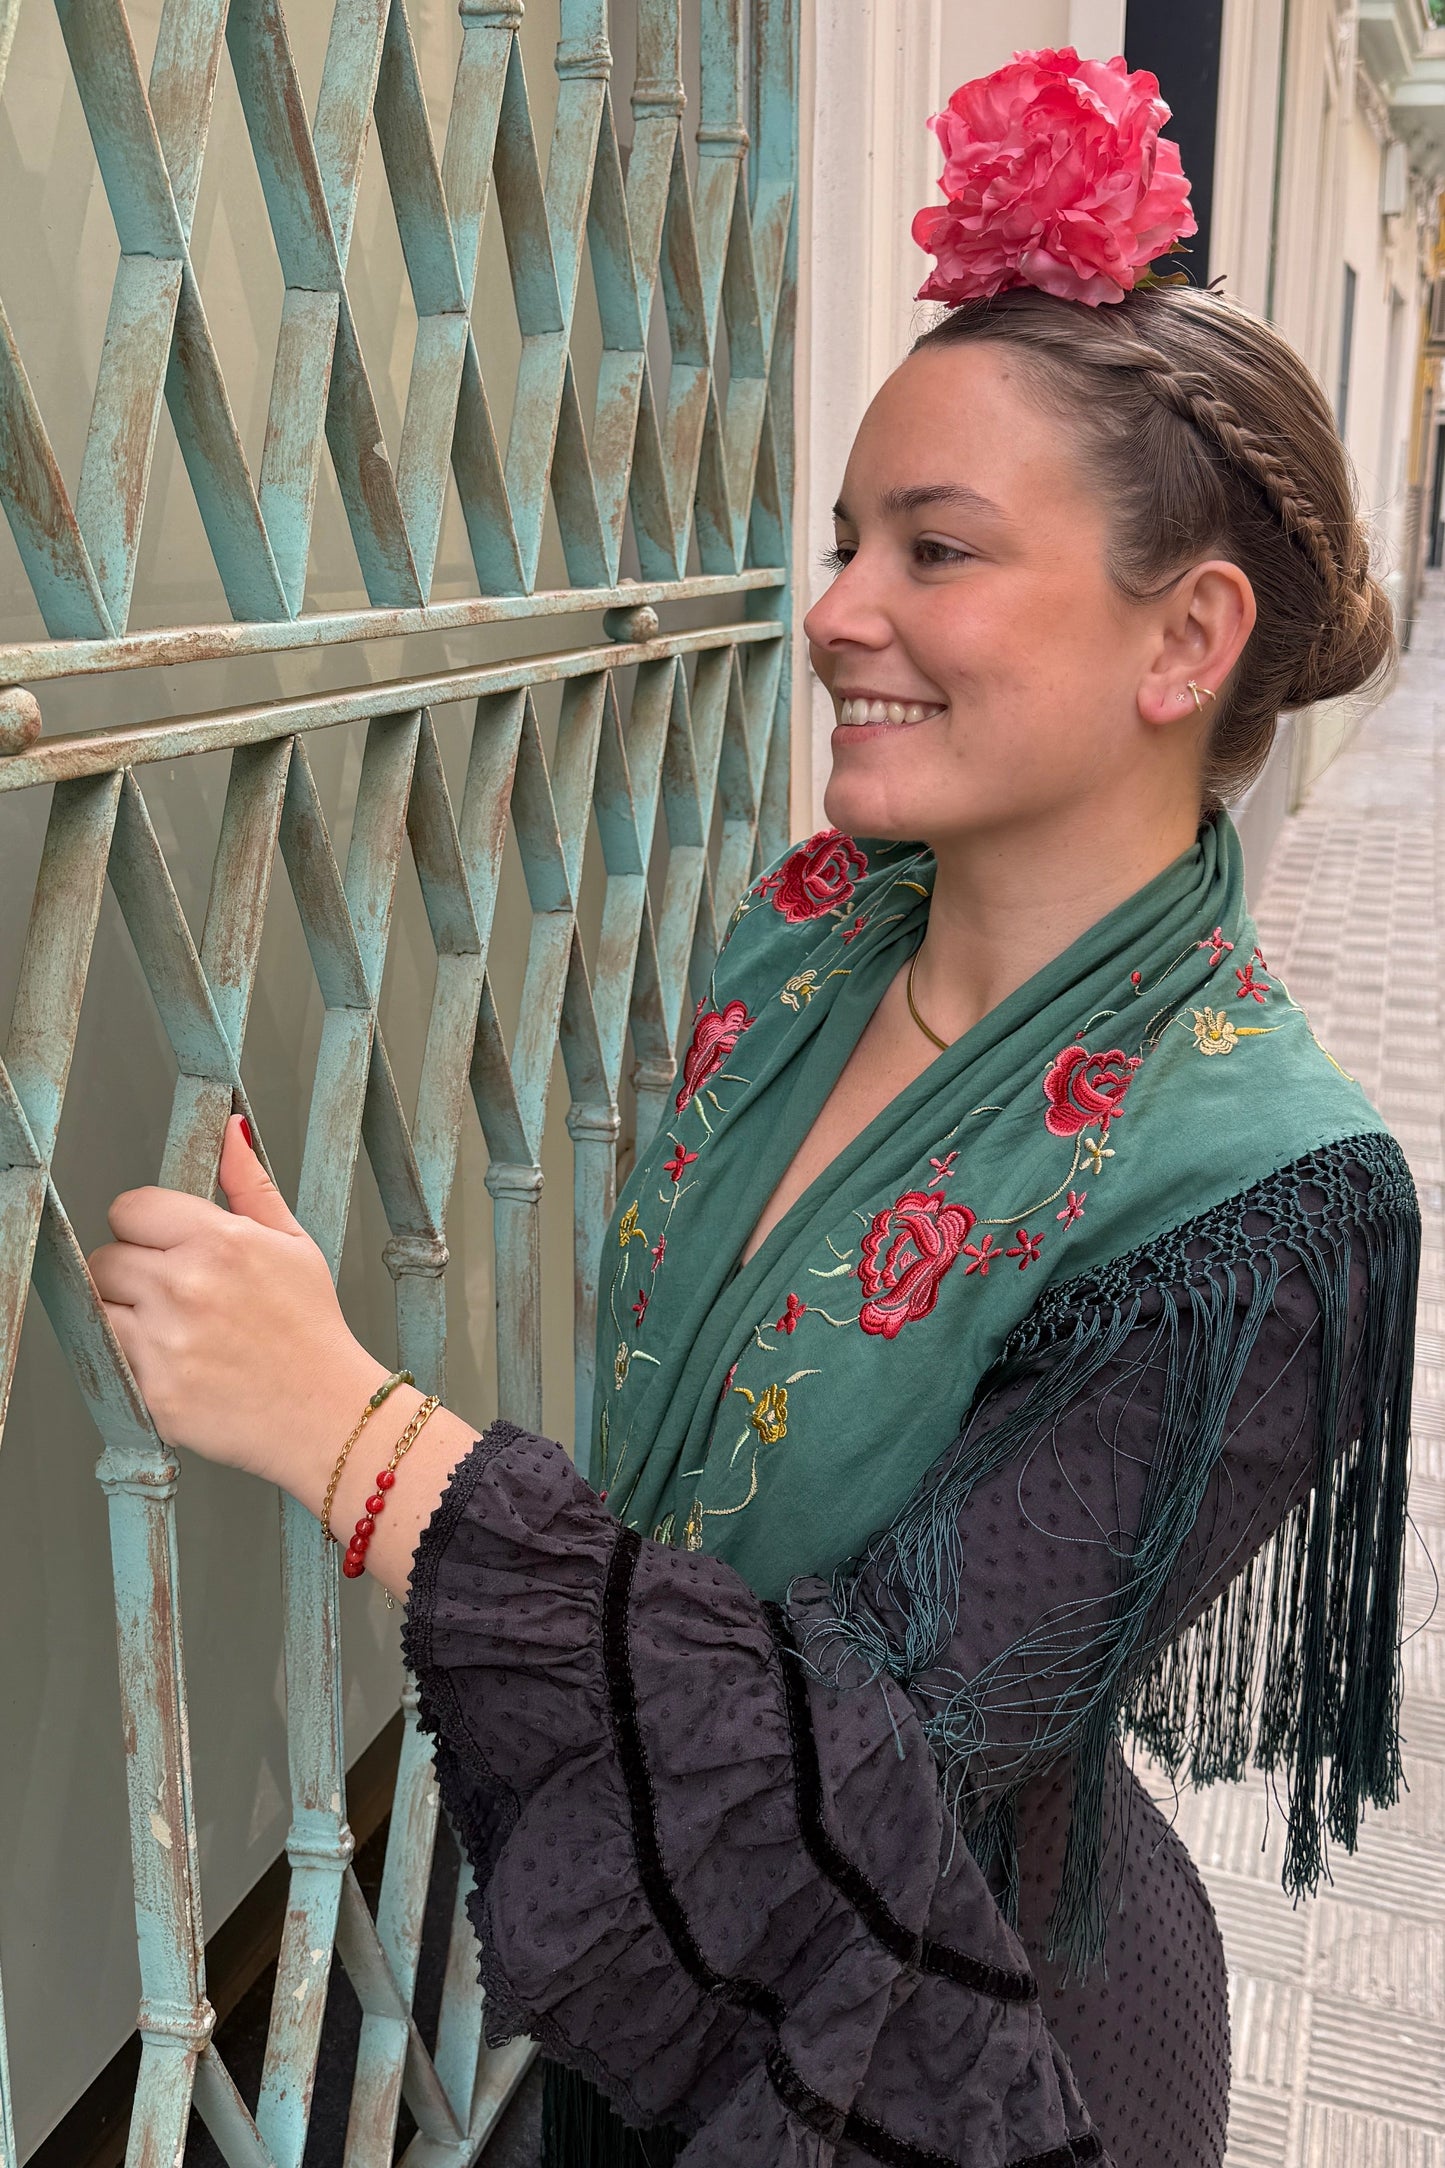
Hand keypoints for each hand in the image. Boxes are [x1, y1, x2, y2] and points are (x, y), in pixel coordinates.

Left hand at [89, 1115, 386, 1492]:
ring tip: (176, 1330)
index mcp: (220, 1241)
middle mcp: (186, 1286)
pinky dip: (135, 1361)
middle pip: (107, 1257)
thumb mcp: (294, 1243)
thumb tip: (231, 1129)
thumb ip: (250, 1184)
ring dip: (126, 1315)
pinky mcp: (153, 1391)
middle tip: (177, 1294)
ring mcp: (165, 1342)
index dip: (146, 1225)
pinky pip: (112, 1360)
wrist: (329, 1414)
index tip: (168, 1246)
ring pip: (101, 1307)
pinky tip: (181, 1364)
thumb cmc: (312, 1327)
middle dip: (133, 1271)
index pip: (130, 1208)